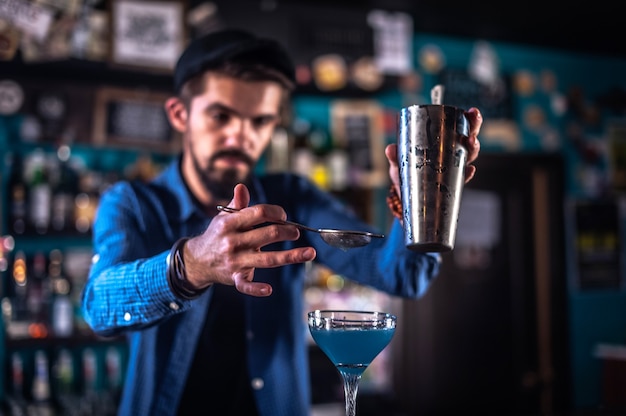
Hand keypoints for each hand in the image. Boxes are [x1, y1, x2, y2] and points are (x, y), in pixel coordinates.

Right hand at [182, 184, 316, 296]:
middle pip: (268, 234)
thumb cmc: (217, 235)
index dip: (276, 212)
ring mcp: (234, 261)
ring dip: (291, 256)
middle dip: (287, 231)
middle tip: (297, 232)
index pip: (259, 213)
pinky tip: (268, 290)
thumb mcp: (223, 217)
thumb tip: (242, 187)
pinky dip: (256, 288)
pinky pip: (246, 285)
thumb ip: (237, 204)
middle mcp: (233, 241)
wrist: (197, 261)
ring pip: (267, 259)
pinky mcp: (234, 277)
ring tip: (310, 253)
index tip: (284, 216)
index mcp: (230, 223)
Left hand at [384, 107, 482, 195]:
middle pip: (469, 138)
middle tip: (473, 119)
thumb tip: (391, 149)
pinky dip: (466, 174)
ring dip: (472, 148)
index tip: (471, 111)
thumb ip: (395, 155)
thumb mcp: (399, 161)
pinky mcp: (450, 184)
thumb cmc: (406, 173)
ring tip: (470, 142)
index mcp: (443, 143)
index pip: (459, 128)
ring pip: (469, 156)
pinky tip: (469, 170)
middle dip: (474, 128)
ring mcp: (453, 169)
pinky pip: (462, 178)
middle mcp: (451, 154)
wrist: (405, 196)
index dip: (468, 119)